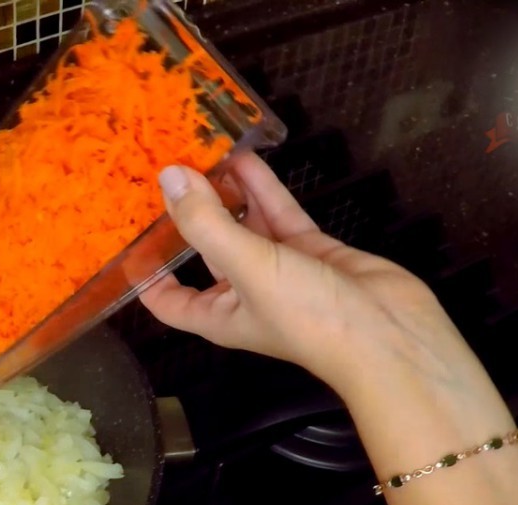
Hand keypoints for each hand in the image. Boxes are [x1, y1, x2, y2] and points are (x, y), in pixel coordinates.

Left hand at [140, 152, 483, 400]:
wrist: (390, 336)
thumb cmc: (310, 317)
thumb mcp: (247, 267)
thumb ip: (206, 223)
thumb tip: (169, 179)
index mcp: (217, 316)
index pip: (168, 302)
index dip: (145, 276)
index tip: (126, 238)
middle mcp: (243, 295)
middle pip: (204, 252)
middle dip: (187, 217)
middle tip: (166, 176)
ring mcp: (280, 272)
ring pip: (244, 226)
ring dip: (226, 195)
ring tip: (204, 155)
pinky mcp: (313, 252)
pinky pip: (279, 215)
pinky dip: (263, 190)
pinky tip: (247, 159)